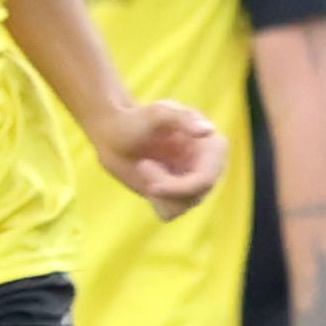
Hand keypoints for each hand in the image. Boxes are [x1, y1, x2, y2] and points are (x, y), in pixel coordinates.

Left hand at [93, 101, 226, 219]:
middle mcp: (209, 166)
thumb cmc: (135, 119)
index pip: (206, 179)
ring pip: (183, 205)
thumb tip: (209, 130)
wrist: (114, 133)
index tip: (153, 186)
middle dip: (165, 186)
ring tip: (143, 167)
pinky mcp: (179, 195)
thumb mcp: (156, 114)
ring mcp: (194, 182)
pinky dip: (156, 200)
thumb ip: (181, 118)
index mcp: (212, 145)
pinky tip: (147, 181)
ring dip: (158, 192)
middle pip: (196, 194)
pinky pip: (172, 212)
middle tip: (142, 165)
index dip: (181, 188)